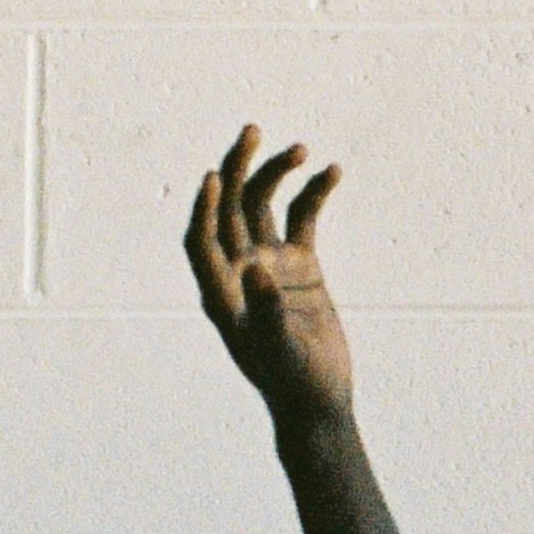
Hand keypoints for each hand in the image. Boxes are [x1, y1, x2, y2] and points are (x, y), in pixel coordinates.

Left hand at [186, 125, 350, 425]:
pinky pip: (303, 218)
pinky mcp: (301, 264)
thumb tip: (256, 269)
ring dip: (276, 174)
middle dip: (236, 168)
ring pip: (263, 205)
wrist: (320, 401)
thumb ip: (266, 312)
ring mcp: (270, 263)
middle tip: (251, 132)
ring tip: (301, 150)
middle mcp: (239, 270)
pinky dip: (315, 194)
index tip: (212, 177)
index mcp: (221, 292)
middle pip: (228, 207)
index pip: (201, 239)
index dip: (203, 208)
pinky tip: (332, 172)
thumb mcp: (280, 352)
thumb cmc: (293, 385)